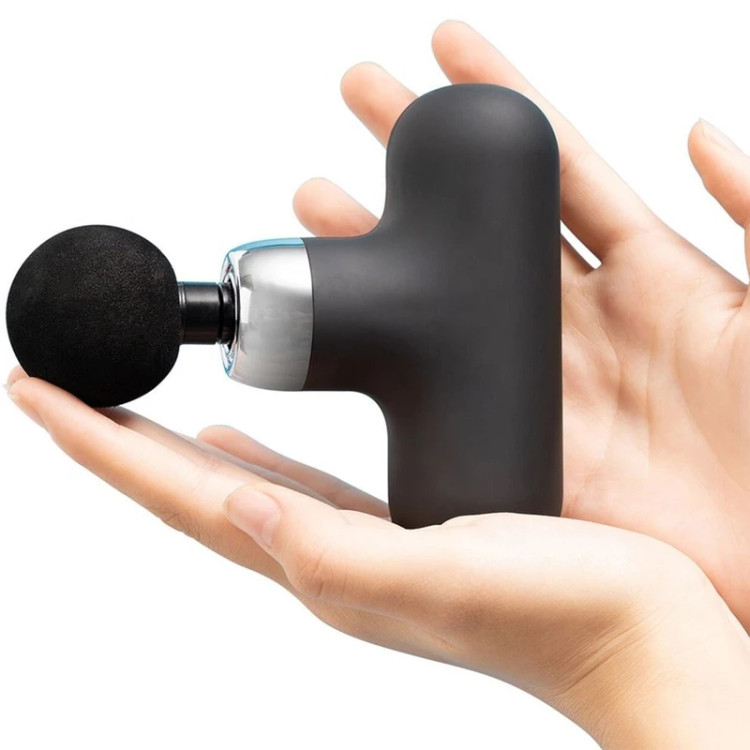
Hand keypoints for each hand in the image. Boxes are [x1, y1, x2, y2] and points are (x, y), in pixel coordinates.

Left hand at [6, 369, 749, 746]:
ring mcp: (353, 535)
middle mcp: (319, 551)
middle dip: (116, 435)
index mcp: (317, 564)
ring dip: (170, 439)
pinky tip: (234, 431)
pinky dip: (247, 447)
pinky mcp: (396, 514)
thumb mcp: (441, 580)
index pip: (174, 496)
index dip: (101, 444)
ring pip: (230, 474)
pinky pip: (293, 472)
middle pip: (181, 487)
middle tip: (66, 385)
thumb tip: (237, 503)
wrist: (636, 633)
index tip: (39, 392)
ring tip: (129, 398)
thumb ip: (335, 553)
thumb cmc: (557, 616)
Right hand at [292, 20, 749, 629]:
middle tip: (358, 100)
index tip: (445, 48)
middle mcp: (586, 326)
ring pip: (446, 302)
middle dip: (419, 156)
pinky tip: (354, 328)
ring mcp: (546, 391)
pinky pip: (447, 399)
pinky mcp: (523, 455)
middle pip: (482, 222)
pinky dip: (398, 363)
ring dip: (384, 246)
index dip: (506, 99)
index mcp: (655, 276)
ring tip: (319, 204)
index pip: (561, 167)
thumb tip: (696, 129)